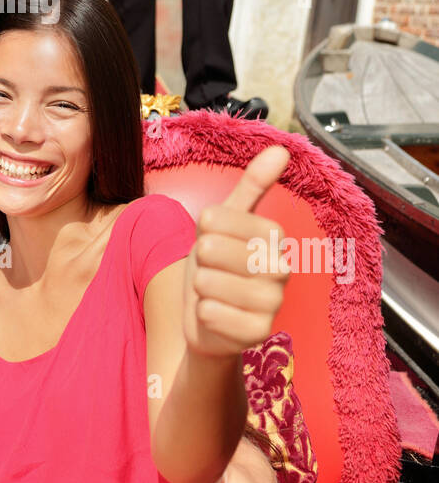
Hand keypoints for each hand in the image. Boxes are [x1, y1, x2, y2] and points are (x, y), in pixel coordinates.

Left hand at [184, 145, 290, 358]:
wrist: (208, 318)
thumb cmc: (216, 264)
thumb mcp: (224, 222)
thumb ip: (252, 185)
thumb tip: (282, 149)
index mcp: (274, 235)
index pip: (214, 217)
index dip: (201, 230)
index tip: (212, 239)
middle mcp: (282, 267)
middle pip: (210, 249)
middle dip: (200, 261)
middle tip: (212, 270)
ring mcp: (274, 302)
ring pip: (208, 282)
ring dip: (200, 288)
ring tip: (214, 292)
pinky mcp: (259, 333)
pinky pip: (210, 313)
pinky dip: (202, 313)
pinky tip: (216, 315)